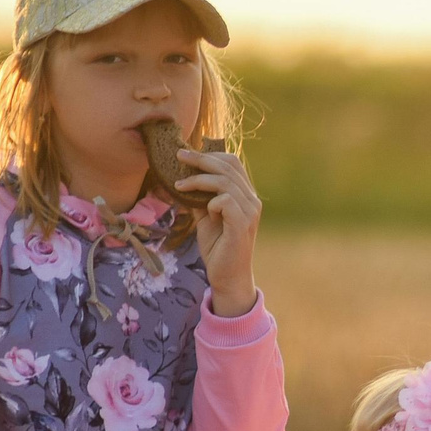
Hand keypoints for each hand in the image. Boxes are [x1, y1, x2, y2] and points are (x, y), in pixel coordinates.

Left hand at [177, 147, 260, 316]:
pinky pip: (224, 201)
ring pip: (224, 181)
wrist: (228, 276)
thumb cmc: (218, 247)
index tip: (187, 155)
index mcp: (245, 196)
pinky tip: (204, 212)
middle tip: (179, 155)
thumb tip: (183, 179)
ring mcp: (250, 212)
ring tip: (179, 185)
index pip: (233, 163)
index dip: (210, 154)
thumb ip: (200, 198)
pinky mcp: (242, 224)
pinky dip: (210, 202)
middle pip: (228, 167)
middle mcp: (252, 201)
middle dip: (200, 159)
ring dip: (198, 180)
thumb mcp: (205, 217)